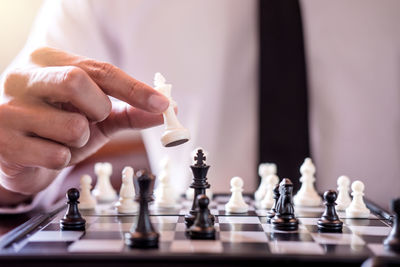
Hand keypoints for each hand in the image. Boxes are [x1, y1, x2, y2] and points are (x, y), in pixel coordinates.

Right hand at [0, 47, 168, 204]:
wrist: (18, 155)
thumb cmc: (58, 127)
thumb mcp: (96, 115)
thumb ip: (130, 110)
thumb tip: (166, 109)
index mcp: (48, 61)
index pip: (100, 69)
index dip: (135, 88)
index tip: (163, 104)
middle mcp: (23, 77)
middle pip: (77, 82)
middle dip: (97, 109)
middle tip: (90, 119)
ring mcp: (9, 109)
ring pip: (73, 127)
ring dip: (79, 141)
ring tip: (60, 139)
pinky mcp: (4, 142)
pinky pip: (57, 156)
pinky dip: (62, 160)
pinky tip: (44, 153)